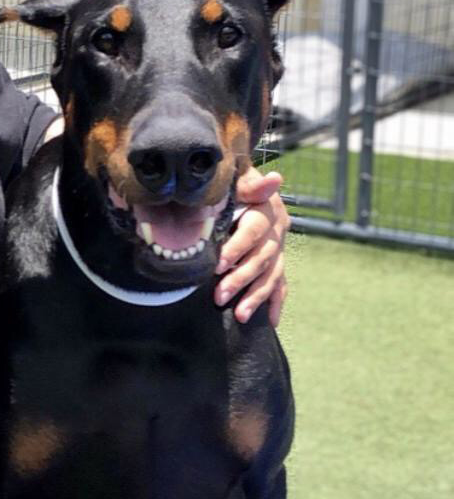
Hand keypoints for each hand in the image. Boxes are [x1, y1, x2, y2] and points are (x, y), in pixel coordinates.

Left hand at [216, 168, 290, 325]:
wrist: (244, 183)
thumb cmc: (234, 180)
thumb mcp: (239, 176)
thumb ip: (251, 181)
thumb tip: (275, 178)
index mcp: (267, 210)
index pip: (253, 232)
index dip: (237, 248)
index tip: (219, 264)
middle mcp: (277, 231)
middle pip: (262, 258)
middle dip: (241, 279)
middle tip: (219, 295)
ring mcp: (279, 248)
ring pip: (271, 276)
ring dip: (256, 296)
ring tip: (240, 315)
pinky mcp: (277, 261)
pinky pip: (280, 284)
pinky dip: (276, 303)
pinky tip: (271, 322)